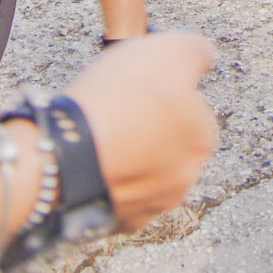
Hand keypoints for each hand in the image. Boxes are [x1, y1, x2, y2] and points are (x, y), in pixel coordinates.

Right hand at [66, 32, 216, 230]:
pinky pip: (112, 192)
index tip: (139, 86)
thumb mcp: (172, 49)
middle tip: (117, 108)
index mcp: (203, 139)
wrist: (68, 155)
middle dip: (147, 127)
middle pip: (167, 143)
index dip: (164, 92)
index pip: (192, 109)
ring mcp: (149, 207)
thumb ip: (198, 51)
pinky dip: (103, 177)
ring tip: (97, 134)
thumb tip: (204, 56)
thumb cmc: (122, 99)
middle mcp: (184, 180)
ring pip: (140, 171)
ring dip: (125, 155)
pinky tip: (87, 161)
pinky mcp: (115, 223)